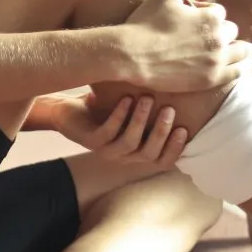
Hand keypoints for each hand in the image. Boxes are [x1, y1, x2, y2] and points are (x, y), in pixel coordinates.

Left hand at [50, 92, 188, 168]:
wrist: (69, 111)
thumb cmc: (106, 109)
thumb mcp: (133, 111)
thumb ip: (154, 110)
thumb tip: (182, 90)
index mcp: (138, 152)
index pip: (162, 160)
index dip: (174, 149)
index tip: (183, 129)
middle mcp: (124, 155)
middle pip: (148, 153)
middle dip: (161, 132)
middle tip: (169, 110)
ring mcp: (106, 150)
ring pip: (129, 143)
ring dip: (140, 121)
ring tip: (147, 99)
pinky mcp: (90, 141)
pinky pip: (108, 132)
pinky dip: (119, 116)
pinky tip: (126, 99)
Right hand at [122, 0, 251, 91]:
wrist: (131, 55)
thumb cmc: (146, 22)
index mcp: (211, 17)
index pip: (220, 13)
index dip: (206, 14)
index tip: (192, 20)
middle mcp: (218, 39)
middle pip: (232, 31)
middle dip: (219, 30)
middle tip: (201, 36)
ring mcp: (216, 61)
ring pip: (240, 52)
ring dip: (232, 48)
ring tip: (217, 50)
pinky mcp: (210, 80)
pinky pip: (236, 73)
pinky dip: (234, 67)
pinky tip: (222, 65)